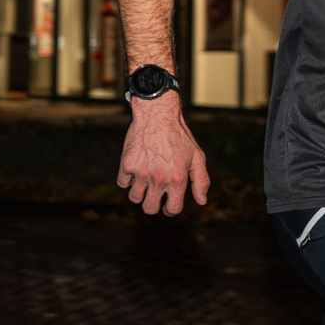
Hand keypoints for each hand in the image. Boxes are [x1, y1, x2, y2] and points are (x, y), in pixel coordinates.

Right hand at [117, 96, 210, 214]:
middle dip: (153, 205)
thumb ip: (201, 180)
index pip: (172, 209)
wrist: (157, 114)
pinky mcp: (126, 164)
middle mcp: (159, 179)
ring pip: (134, 198)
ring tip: (145, 182)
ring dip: (140, 193)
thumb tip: (201, 201)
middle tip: (155, 196)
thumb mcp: (197, 156)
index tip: (168, 206)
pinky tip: (135, 171)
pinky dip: (127, 180)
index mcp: (177, 179)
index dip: (171, 210)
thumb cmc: (179, 135)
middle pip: (150, 208)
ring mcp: (141, 172)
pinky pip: (122, 183)